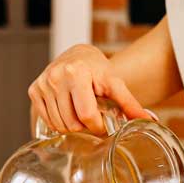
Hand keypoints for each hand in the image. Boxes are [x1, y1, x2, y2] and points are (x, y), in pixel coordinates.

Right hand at [28, 44, 149, 133]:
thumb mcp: (114, 83)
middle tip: (93, 118)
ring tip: (81, 113)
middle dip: (85, 127)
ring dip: (72, 127)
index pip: (86, 115)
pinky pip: (47, 120)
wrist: (78, 55)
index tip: (104, 125)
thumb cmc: (97, 69)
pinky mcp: (34, 90)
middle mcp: (56, 77)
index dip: (97, 127)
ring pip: (58, 125)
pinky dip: (59, 123)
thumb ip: (130, 103)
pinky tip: (68, 112)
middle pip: (72, 123)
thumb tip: (149, 121)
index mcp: (76, 73)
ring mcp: (43, 84)